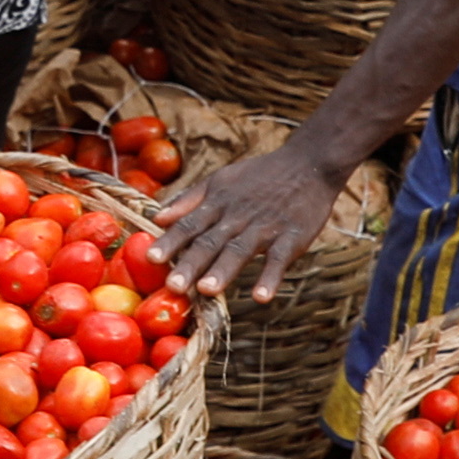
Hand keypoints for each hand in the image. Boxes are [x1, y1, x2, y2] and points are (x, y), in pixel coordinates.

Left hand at [155, 139, 359, 301]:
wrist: (308, 162)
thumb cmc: (259, 175)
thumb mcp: (220, 179)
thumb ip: (189, 200)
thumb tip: (157, 218)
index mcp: (219, 203)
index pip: (190, 224)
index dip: (171, 241)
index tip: (151, 258)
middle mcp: (237, 216)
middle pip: (211, 241)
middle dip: (190, 264)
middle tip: (172, 286)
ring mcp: (265, 227)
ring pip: (241, 250)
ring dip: (224, 270)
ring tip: (207, 291)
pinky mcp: (292, 236)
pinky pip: (280, 258)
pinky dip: (271, 277)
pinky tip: (261, 296)